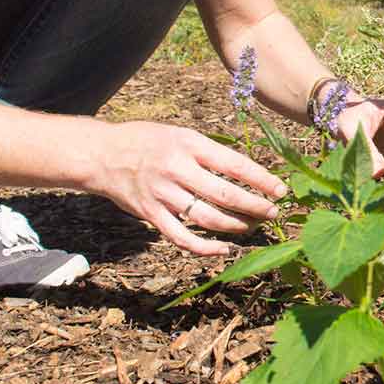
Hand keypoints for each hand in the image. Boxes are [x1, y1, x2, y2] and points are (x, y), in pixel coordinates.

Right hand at [93, 121, 287, 255]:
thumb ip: (209, 152)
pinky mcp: (151, 215)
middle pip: (226, 194)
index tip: (280, 190)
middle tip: (273, 213)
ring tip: (253, 226)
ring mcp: (163, 194)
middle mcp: (178, 169)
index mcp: (189, 145)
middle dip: (255, 206)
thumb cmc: (148, 141)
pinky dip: (206, 248)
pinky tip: (224, 249)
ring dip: (236, 226)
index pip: (234, 165)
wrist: (103, 155)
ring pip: (208, 218)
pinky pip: (182, 238)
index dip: (261, 180)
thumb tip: (246, 171)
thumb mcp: (181, 134)